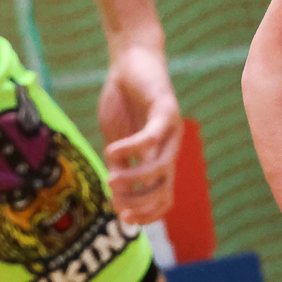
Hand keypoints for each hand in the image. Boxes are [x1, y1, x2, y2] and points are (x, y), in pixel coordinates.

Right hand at [96, 39, 181, 224]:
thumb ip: (118, 164)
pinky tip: (110, 150)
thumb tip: (115, 193)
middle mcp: (170, 147)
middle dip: (141, 203)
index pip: (164, 196)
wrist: (131, 62)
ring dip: (134, 180)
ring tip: (111, 179)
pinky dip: (131, 148)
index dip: (148, 213)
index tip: (123, 219)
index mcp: (159, 157)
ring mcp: (171, 130)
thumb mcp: (116, 140)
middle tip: (116, 203)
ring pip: (161, 167)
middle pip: (165, 188)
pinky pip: (152, 137)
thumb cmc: (123, 101)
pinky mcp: (165, 110)